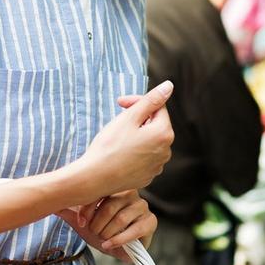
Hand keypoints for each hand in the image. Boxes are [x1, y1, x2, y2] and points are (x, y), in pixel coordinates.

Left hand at [58, 191, 156, 262]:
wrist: (112, 246)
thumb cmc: (98, 229)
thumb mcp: (80, 218)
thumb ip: (66, 207)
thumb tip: (42, 197)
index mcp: (114, 186)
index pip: (100, 191)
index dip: (88, 209)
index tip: (81, 222)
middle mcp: (131, 193)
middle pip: (110, 206)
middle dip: (97, 225)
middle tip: (93, 233)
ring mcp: (142, 206)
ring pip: (120, 219)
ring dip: (107, 233)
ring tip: (102, 239)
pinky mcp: (150, 222)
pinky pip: (136, 230)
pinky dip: (120, 240)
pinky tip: (108, 245)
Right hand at [80, 80, 174, 197]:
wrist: (95, 178)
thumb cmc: (110, 146)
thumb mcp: (129, 117)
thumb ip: (151, 100)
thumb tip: (169, 86)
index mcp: (164, 133)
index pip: (158, 107)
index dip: (138, 102)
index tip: (120, 103)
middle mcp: (166, 151)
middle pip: (155, 125)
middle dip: (138, 118)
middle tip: (118, 120)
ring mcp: (157, 166)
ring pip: (149, 141)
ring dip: (137, 135)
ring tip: (117, 138)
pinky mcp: (147, 176)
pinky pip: (144, 157)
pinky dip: (134, 151)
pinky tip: (119, 153)